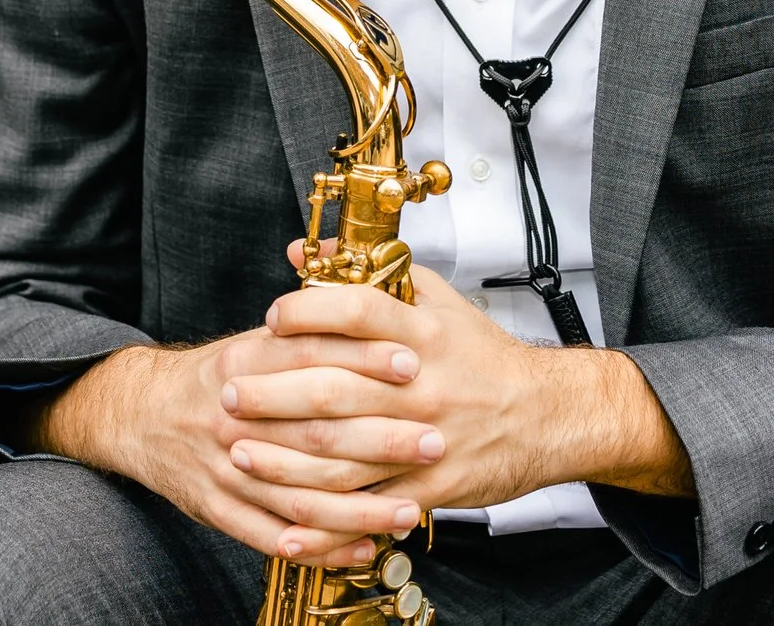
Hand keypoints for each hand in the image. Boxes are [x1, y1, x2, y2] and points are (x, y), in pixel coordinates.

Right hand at [24, 319, 437, 567]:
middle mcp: (234, 417)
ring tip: (413, 508)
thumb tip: (376, 299)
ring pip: (301, 494)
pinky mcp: (218, 508)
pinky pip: (274, 536)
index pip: (309, 355)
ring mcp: (224, 468)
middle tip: (434, 441)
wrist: (141, 415)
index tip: (413, 362)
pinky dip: (322, 547)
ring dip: (362, 506)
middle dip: (381, 439)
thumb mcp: (254, 340)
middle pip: (314, 430)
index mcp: (243, 362)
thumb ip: (309, 326)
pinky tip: (364, 546)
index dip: (363, 357)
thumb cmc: (217, 377)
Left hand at [223, 245, 693, 540]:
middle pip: (334, 388)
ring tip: (238, 453)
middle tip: (226, 392)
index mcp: (424, 334)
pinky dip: (323, 522)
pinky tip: (285, 523)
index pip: (358, 312)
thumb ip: (373, 274)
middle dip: (271, 394)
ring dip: (282, 459)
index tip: (270, 320)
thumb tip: (307, 252)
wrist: (547, 415)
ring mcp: (424, 439)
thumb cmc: (485, 357)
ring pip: (341, 455)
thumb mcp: (440, 301)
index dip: (309, 313)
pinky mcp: (429, 487)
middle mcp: (421, 385)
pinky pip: (367, 508)